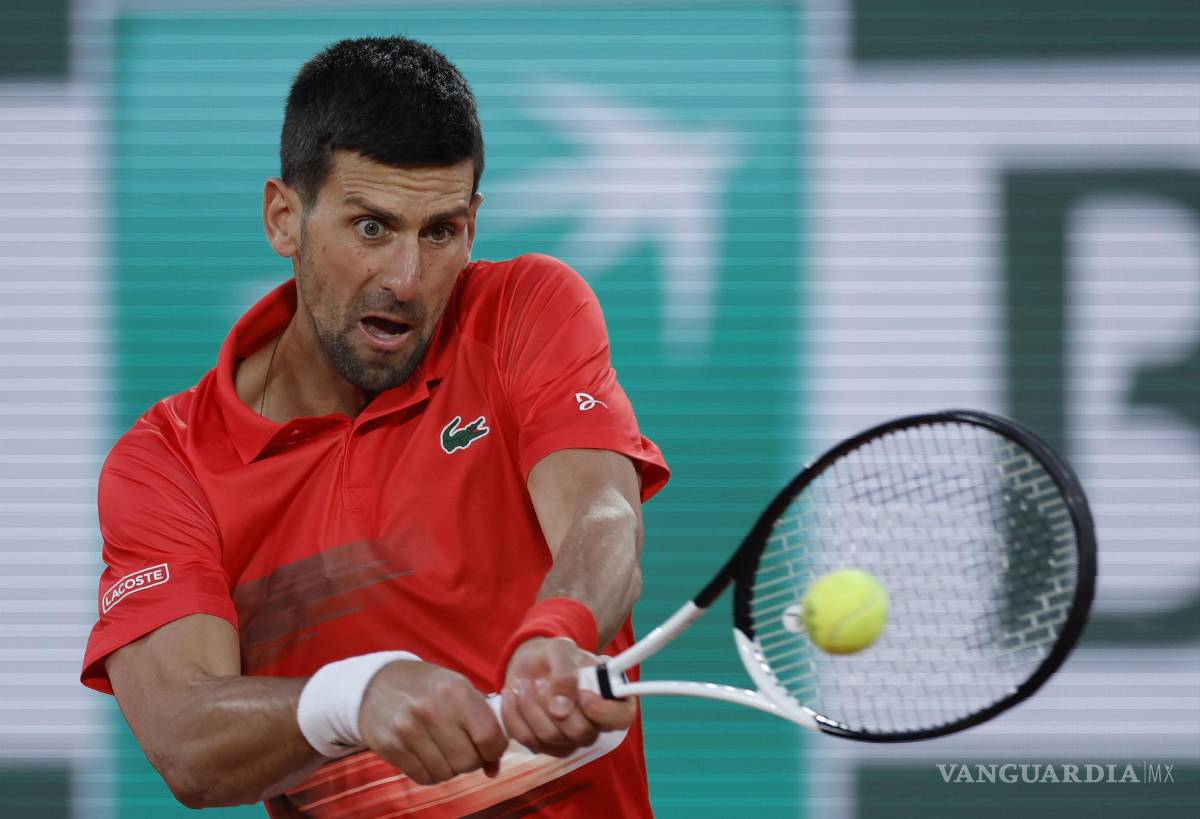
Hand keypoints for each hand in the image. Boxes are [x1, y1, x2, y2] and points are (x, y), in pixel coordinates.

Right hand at [358, 661, 507, 785]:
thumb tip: (493, 768)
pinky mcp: (391, 747)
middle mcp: (432, 710)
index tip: (490, 750)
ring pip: (446, 773)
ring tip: (443, 750)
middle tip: (464, 749)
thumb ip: (483, 722)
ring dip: (450, 768)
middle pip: (468, 761)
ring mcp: (409, 730)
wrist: (379, 683)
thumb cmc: (429, 687)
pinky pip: (423, 778)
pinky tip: (427, 756)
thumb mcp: (460, 690)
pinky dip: (431, 773)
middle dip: (471, 761)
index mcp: (456, 691)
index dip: (495, 750)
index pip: (489, 736)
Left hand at [500, 637, 635, 755]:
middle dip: (553, 705)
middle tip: (540, 681)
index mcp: (611, 698)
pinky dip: (514, 716)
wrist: (531, 664)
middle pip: (581, 733)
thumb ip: (565, 673)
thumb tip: (561, 709)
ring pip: (550, 737)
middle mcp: (594, 724)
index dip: (604, 712)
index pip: (621, 718)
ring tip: (524, 683)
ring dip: (530, 707)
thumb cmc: (554, 655)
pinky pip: (527, 740)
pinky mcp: (545, 745)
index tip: (583, 694)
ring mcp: (570, 739)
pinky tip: (512, 696)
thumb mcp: (561, 650)